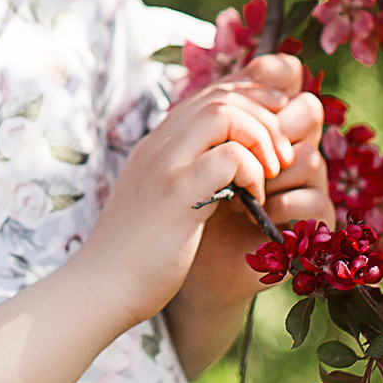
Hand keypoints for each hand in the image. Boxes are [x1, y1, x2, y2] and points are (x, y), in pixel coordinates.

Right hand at [72, 53, 322, 326]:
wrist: (101, 288)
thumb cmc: (135, 255)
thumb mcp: (161, 202)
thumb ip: (186, 177)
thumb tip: (229, 167)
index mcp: (156, 145)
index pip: (209, 95)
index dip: (250, 103)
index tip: (274, 132)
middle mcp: (158, 145)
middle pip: (220, 95)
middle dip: (264, 117)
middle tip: (282, 156)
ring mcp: (164, 165)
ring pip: (223, 113)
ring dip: (260, 137)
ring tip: (271, 172)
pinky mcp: (175, 194)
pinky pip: (228, 158)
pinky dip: (252, 172)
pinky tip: (252, 201)